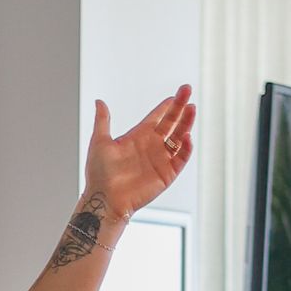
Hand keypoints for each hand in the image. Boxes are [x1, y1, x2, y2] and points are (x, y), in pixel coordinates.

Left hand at [85, 87, 193, 218]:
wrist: (104, 199)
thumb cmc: (99, 173)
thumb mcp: (99, 142)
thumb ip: (103, 121)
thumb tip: (99, 101)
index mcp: (138, 136)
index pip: (158, 117)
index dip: (167, 106)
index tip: (176, 94)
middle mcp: (152, 146)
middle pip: (172, 122)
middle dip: (180, 107)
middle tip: (188, 90)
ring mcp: (160, 159)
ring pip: (179, 137)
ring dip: (186, 123)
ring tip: (192, 109)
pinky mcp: (166, 174)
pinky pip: (181, 159)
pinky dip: (186, 148)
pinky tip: (187, 136)